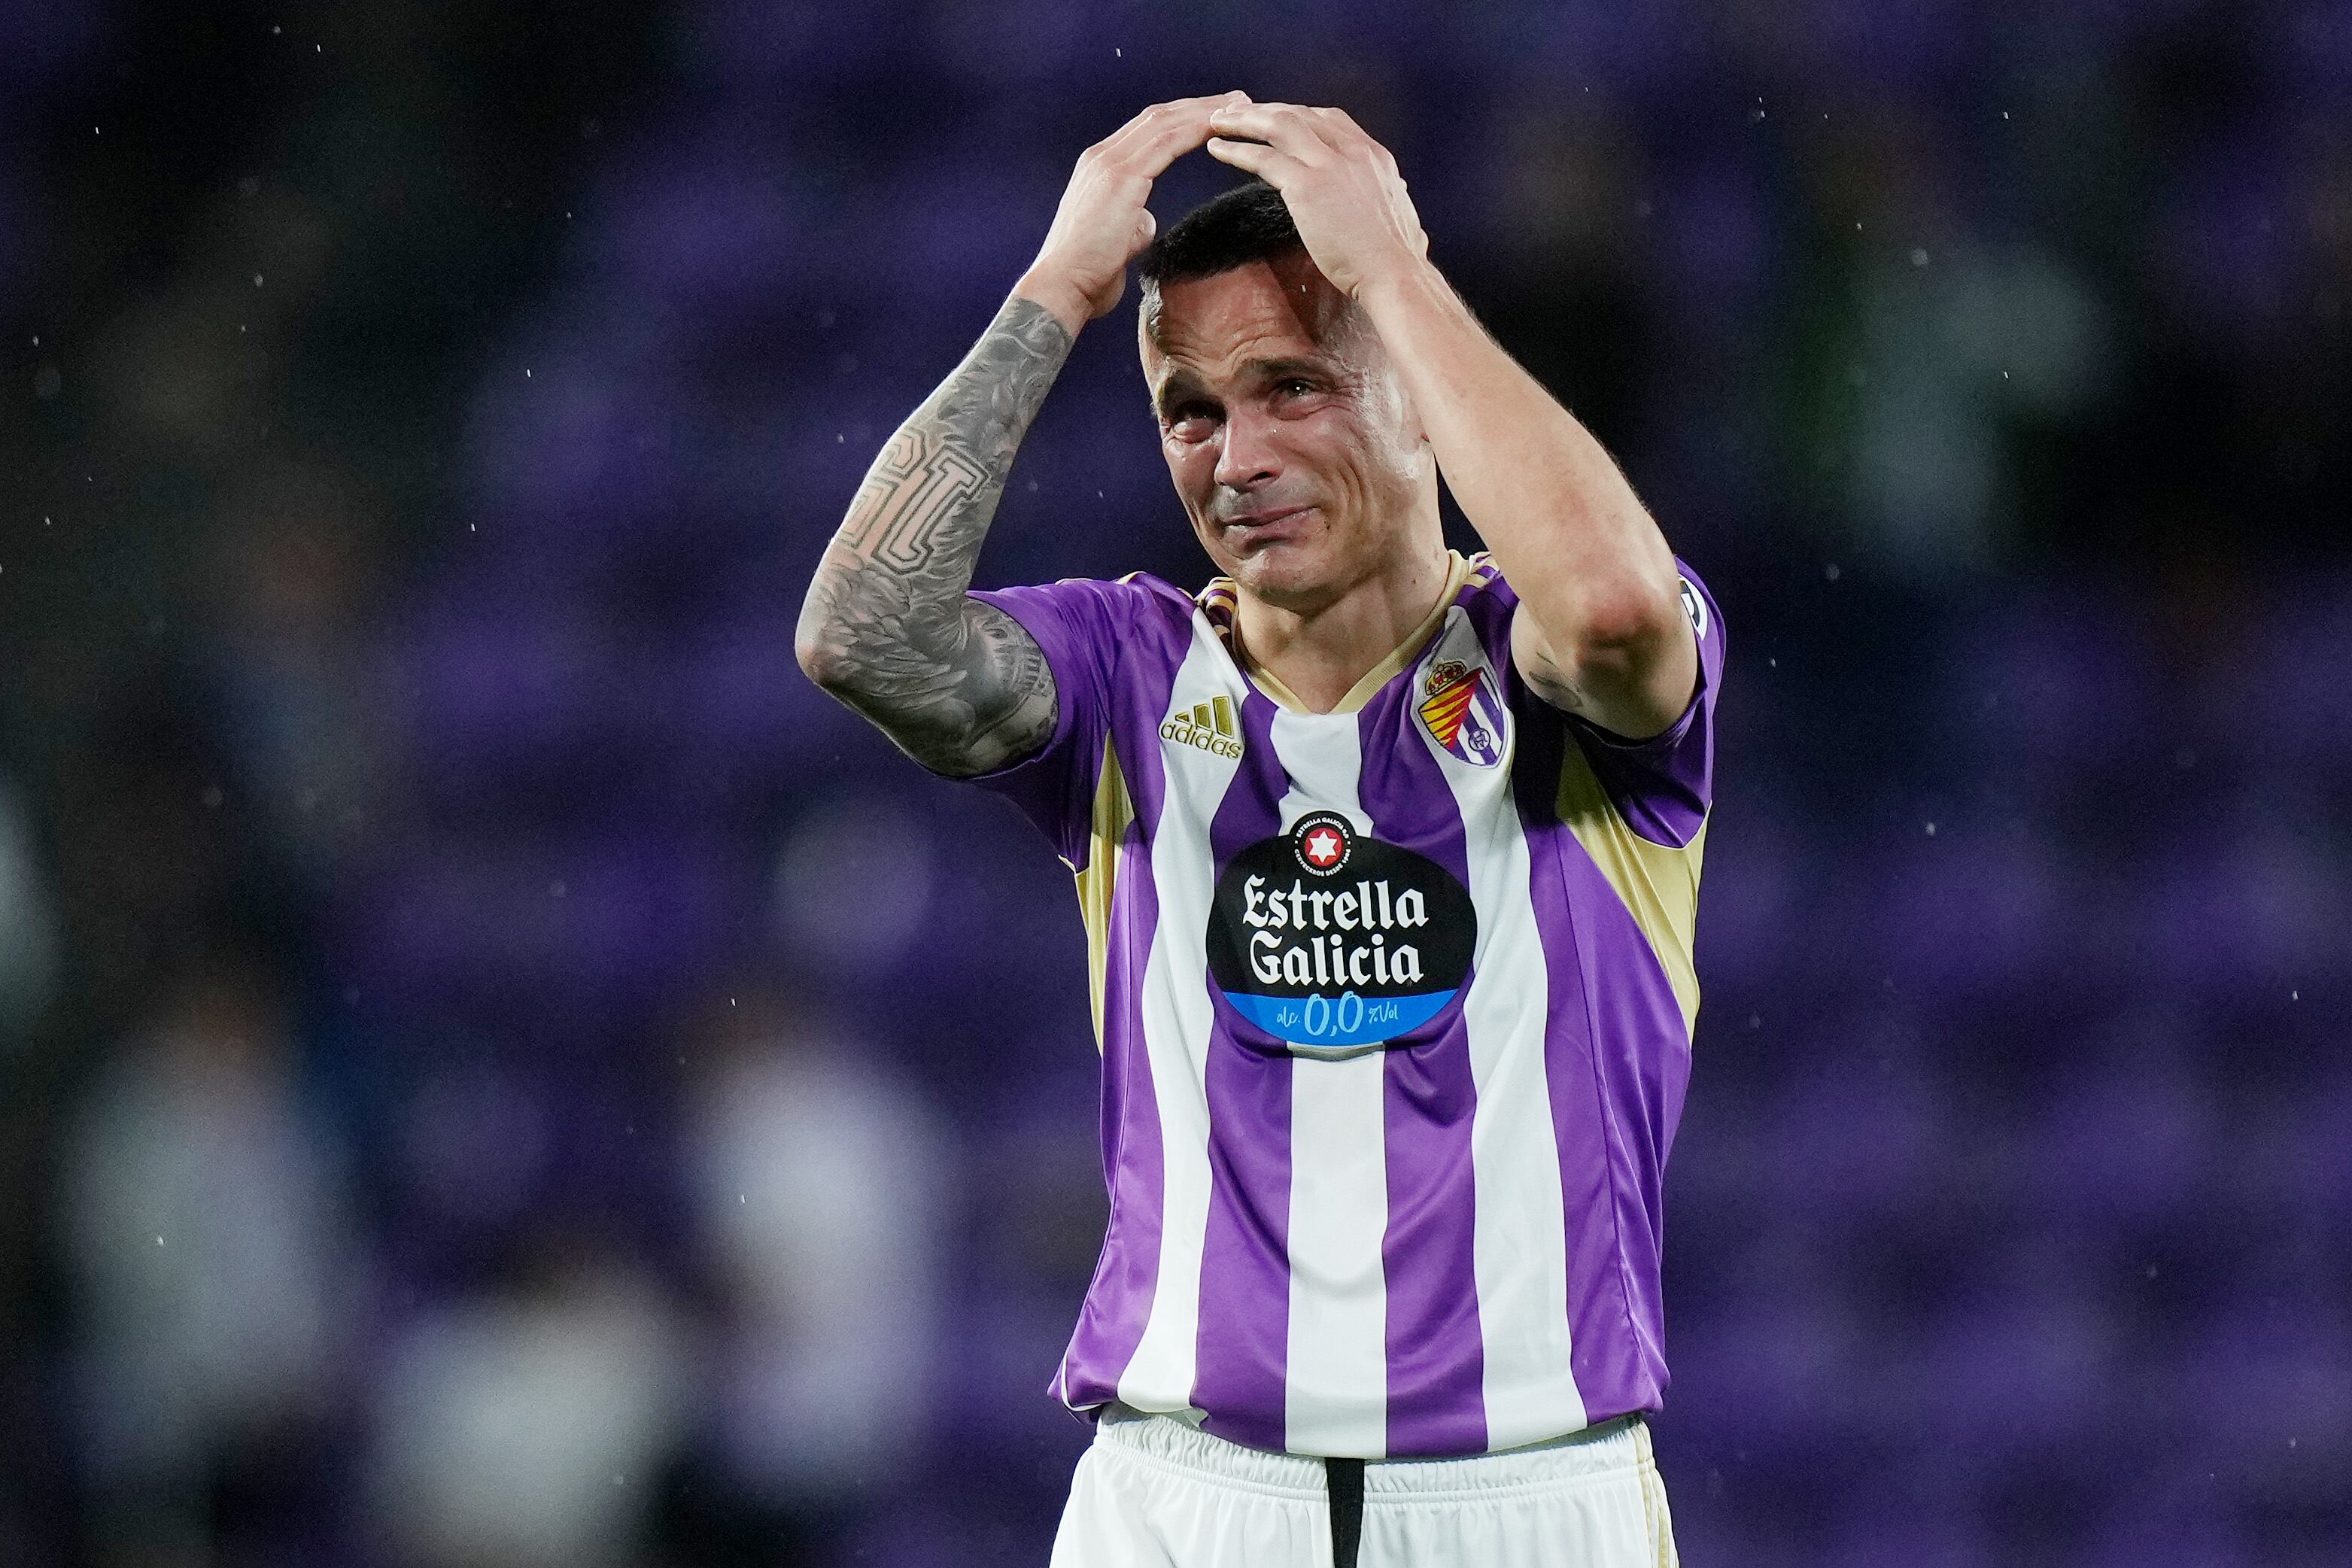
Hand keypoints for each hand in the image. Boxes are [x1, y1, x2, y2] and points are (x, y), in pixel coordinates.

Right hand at [1017, 92, 1249, 332]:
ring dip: (1204, 112)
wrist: (1063, 285)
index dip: (1183, 118)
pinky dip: (1194, 130)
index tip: (1215, 115)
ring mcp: (1109, 163)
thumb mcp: (1117, 237)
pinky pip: (1165, 143)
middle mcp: (1102, 156)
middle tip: (1238, 99)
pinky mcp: (1120, 177)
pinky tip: (1219, 126)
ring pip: (1164, 123)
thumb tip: (1146, 220)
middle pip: (1158, 117)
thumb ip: (1133, 219)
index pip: (1148, 130)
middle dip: (1200, 106)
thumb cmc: (1089, 272)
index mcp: (1101, 167)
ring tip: (1239, 105)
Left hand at [1203, 101, 1427, 300]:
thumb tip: (1386, 195)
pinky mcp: (1309, 187)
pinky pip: (1264, 158)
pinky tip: (1217, 149)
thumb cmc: (1395, 258)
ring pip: (1278, 125)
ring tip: (1216, 122)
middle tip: (1234, 112)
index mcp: (1373, 155)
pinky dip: (1236, 150)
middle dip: (1263, 110)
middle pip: (1300, 114)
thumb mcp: (1394, 211)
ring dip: (1244, 120)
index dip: (1296, 114)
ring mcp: (1330, 165)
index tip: (1272, 118)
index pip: (1328, 119)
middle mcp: (1352, 151)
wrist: (1395, 274)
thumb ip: (1382, 193)